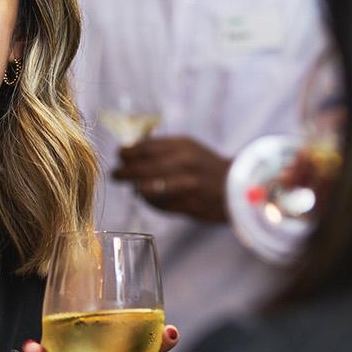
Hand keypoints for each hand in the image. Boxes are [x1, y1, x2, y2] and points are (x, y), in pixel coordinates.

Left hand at [114, 135, 229, 222]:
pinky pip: (159, 204)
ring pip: (148, 188)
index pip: (146, 147)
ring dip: (137, 188)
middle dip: (124, 172)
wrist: (236, 185)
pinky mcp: (187, 205)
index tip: (120, 155)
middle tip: (116, 174)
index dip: (128, 152)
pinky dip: (150, 202)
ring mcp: (186, 185)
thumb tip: (130, 150)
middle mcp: (184, 163)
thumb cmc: (206, 166)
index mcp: (183, 146)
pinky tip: (147, 198)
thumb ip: (162, 148)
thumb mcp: (188, 148)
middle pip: (143, 168)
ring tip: (133, 187)